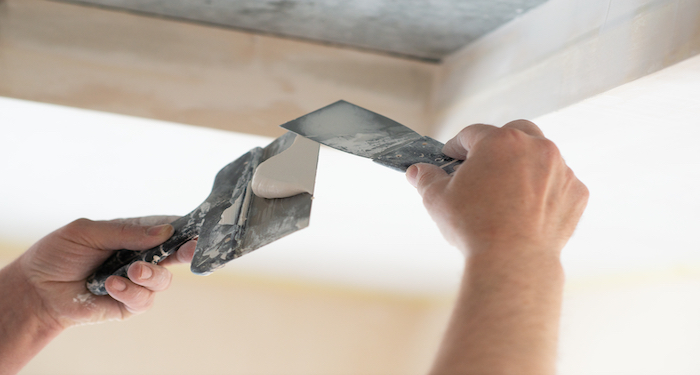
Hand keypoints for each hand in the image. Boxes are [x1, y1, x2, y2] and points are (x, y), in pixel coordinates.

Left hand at [16, 216, 195, 327]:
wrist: (37, 289)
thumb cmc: (59, 254)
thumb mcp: (88, 232)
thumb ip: (127, 232)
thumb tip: (165, 231)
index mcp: (135, 234)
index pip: (167, 227)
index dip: (184, 228)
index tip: (197, 228)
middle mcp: (142, 257)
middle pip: (177, 254)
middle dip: (187, 252)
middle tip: (190, 250)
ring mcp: (138, 281)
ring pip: (163, 279)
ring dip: (150, 274)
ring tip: (131, 270)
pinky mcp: (130, 304)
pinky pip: (144, 299)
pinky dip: (130, 291)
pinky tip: (111, 285)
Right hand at [408, 120, 588, 374]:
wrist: (513, 262)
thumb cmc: (473, 228)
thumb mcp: (437, 200)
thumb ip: (426, 179)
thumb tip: (416, 171)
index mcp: (499, 141)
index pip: (472, 133)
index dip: (457, 147)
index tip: (451, 158)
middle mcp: (535, 147)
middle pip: (516, 132)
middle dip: (499, 144)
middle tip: (485, 166)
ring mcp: (560, 169)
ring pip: (542, 156)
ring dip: (526, 166)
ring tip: (508, 191)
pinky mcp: (576, 192)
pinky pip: (560, 183)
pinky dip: (547, 190)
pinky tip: (529, 210)